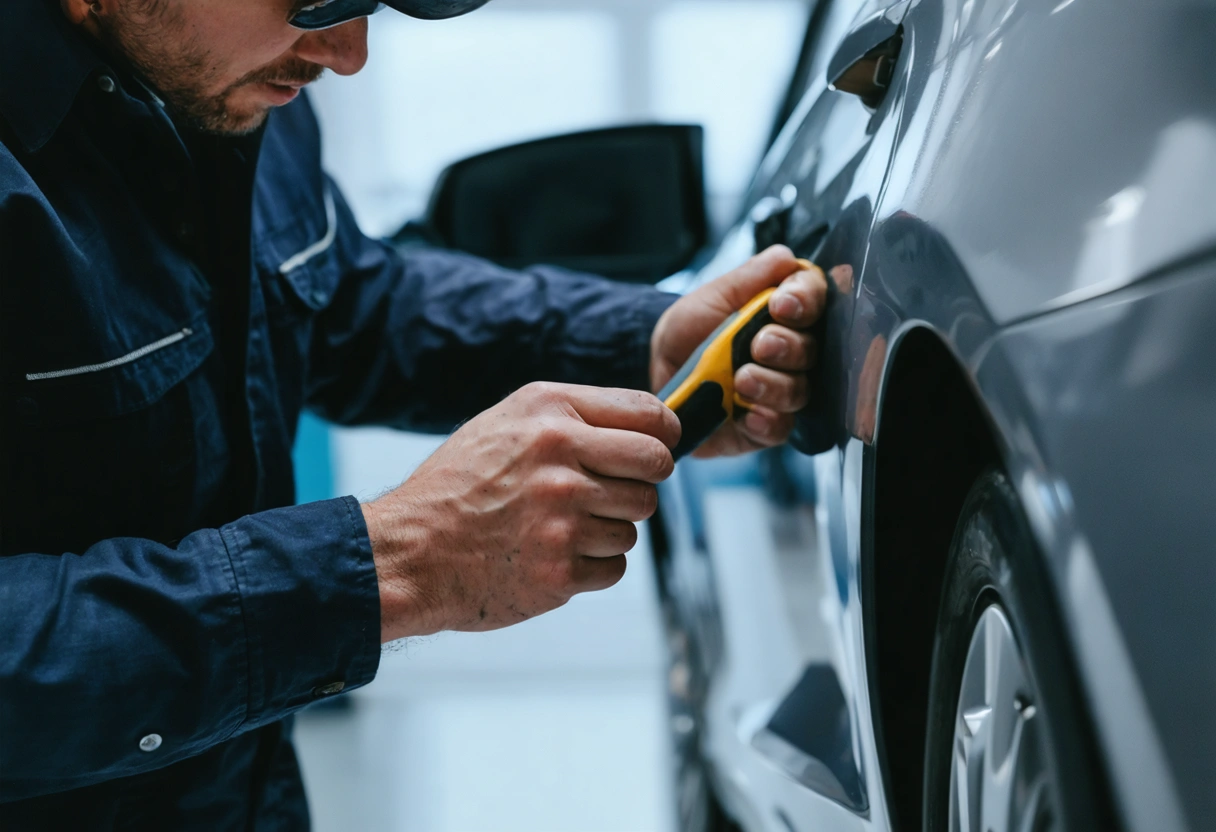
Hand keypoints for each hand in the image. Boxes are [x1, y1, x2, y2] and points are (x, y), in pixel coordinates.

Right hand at [363, 382, 680, 641]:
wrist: (407, 553)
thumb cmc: (458, 486)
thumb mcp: (506, 424)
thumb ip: (574, 419)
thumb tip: (652, 429)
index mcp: (549, 412)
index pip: (650, 416)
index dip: (664, 436)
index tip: (656, 450)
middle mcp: (559, 458)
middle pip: (655, 468)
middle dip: (642, 483)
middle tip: (610, 493)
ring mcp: (561, 517)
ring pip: (635, 522)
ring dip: (608, 529)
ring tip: (557, 527)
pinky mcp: (560, 572)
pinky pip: (615, 566)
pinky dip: (591, 567)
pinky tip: (550, 555)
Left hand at [650, 245, 827, 457]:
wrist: (657, 370)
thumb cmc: (689, 330)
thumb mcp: (710, 297)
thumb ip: (748, 278)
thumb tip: (786, 258)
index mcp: (784, 314)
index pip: (813, 300)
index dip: (805, 300)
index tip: (782, 304)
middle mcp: (791, 354)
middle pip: (811, 350)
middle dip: (788, 345)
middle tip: (761, 345)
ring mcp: (780, 392)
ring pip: (799, 391)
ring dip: (774, 385)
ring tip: (743, 379)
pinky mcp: (765, 427)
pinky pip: (780, 429)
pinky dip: (767, 421)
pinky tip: (749, 415)